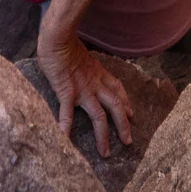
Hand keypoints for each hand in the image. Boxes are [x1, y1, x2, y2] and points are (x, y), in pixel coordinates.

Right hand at [38, 27, 134, 151]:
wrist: (58, 38)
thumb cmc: (65, 42)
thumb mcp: (81, 54)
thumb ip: (82, 65)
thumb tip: (77, 67)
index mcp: (98, 73)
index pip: (118, 90)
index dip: (126, 103)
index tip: (131, 115)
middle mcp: (95, 84)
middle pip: (116, 107)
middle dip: (123, 125)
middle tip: (128, 141)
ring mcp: (83, 90)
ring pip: (99, 116)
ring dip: (104, 136)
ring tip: (105, 153)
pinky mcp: (67, 93)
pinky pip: (67, 114)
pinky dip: (67, 128)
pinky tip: (65, 142)